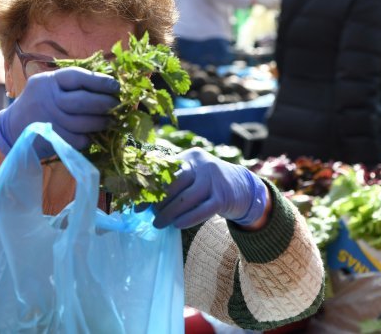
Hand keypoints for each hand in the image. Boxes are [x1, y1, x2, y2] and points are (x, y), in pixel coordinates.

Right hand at [0, 67, 119, 156]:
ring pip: (83, 123)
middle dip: (105, 103)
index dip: (99, 81)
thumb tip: (108, 83)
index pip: (77, 76)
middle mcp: (47, 100)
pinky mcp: (52, 140)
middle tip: (118, 105)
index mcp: (47, 82)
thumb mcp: (48, 86)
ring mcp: (49, 121)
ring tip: (111, 120)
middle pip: (82, 101)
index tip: (115, 86)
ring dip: (102, 122)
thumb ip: (72, 84)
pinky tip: (92, 134)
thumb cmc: (38, 104)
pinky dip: (89, 137)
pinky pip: (78, 139)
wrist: (11, 129)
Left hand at [152, 149, 268, 228]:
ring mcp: (215, 180)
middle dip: (159, 201)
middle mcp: (204, 164)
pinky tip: (177, 225)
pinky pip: (202, 210)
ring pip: (186, 198)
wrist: (243, 187)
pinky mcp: (224, 197)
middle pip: (175, 183)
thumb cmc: (208, 183)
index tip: (137, 204)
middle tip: (150, 215)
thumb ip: (173, 180)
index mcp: (191, 156)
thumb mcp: (194, 173)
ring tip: (158, 224)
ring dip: (169, 214)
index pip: (165, 171)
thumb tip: (143, 198)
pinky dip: (188, 219)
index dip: (149, 187)